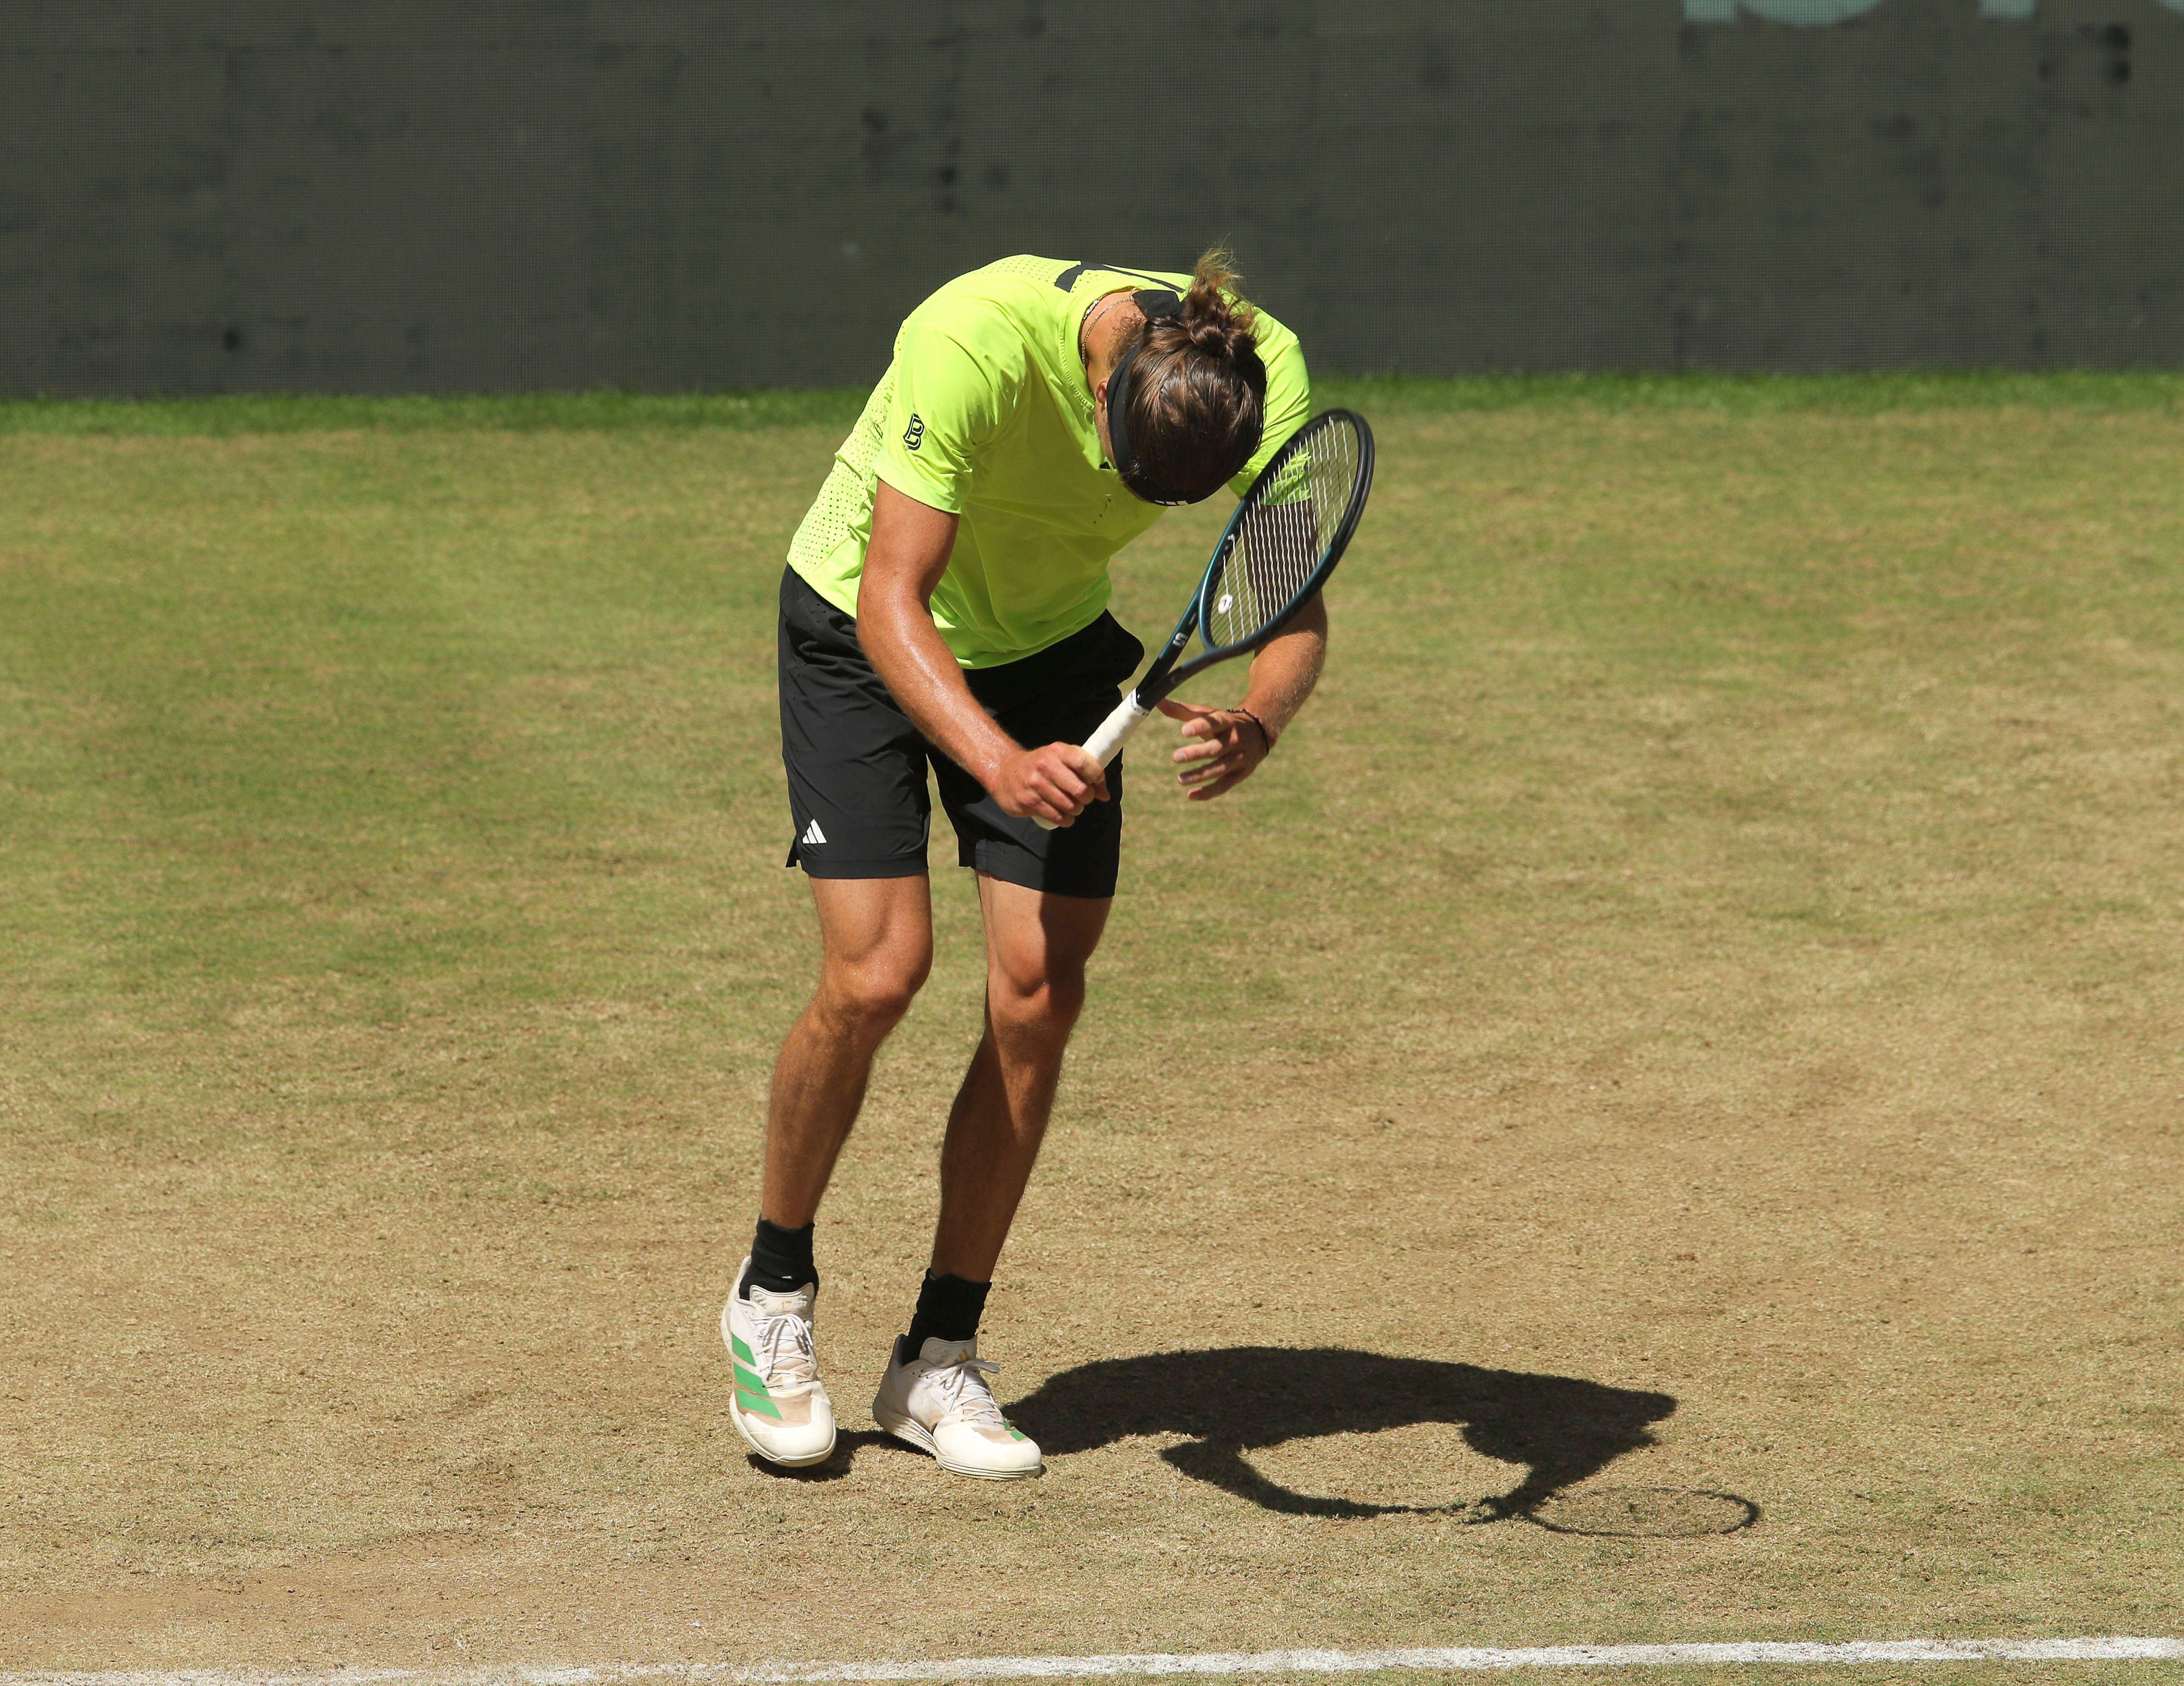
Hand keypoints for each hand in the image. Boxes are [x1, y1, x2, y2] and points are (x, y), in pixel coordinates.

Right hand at [991, 741, 1110, 826]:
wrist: (1005, 771)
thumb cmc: (1041, 766)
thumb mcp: (1060, 759)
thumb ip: (1084, 772)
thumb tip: (1105, 795)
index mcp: (1057, 751)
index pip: (1084, 763)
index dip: (1097, 777)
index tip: (1097, 783)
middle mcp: (1045, 765)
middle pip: (1080, 789)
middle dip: (1087, 798)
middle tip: (1083, 798)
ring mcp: (1035, 784)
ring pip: (1070, 806)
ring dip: (1076, 810)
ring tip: (1073, 807)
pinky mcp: (1028, 801)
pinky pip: (1057, 817)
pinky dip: (1066, 820)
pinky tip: (1064, 816)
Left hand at [1158, 698, 1270, 802]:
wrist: (1259, 732)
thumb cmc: (1225, 723)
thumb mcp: (1208, 714)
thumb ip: (1182, 711)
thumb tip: (1158, 701)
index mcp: (1227, 721)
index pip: (1215, 723)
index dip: (1200, 726)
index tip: (1184, 731)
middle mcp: (1235, 740)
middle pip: (1216, 749)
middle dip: (1196, 753)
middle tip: (1176, 757)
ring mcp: (1239, 759)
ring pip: (1219, 769)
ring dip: (1200, 775)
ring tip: (1180, 779)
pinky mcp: (1240, 774)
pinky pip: (1224, 785)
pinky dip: (1208, 792)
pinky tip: (1191, 795)